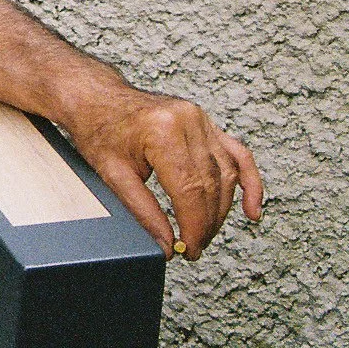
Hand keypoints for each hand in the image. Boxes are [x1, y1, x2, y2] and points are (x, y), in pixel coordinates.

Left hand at [70, 88, 263, 259]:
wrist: (96, 98)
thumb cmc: (99, 131)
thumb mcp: (111, 174)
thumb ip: (142, 211)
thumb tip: (167, 245)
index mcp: (162, 131)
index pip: (190, 190)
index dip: (194, 226)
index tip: (189, 249)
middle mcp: (188, 122)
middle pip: (211, 184)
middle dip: (206, 222)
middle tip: (194, 248)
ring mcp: (201, 120)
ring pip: (226, 174)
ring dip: (221, 210)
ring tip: (205, 234)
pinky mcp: (207, 123)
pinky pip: (238, 155)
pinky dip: (249, 183)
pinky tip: (252, 209)